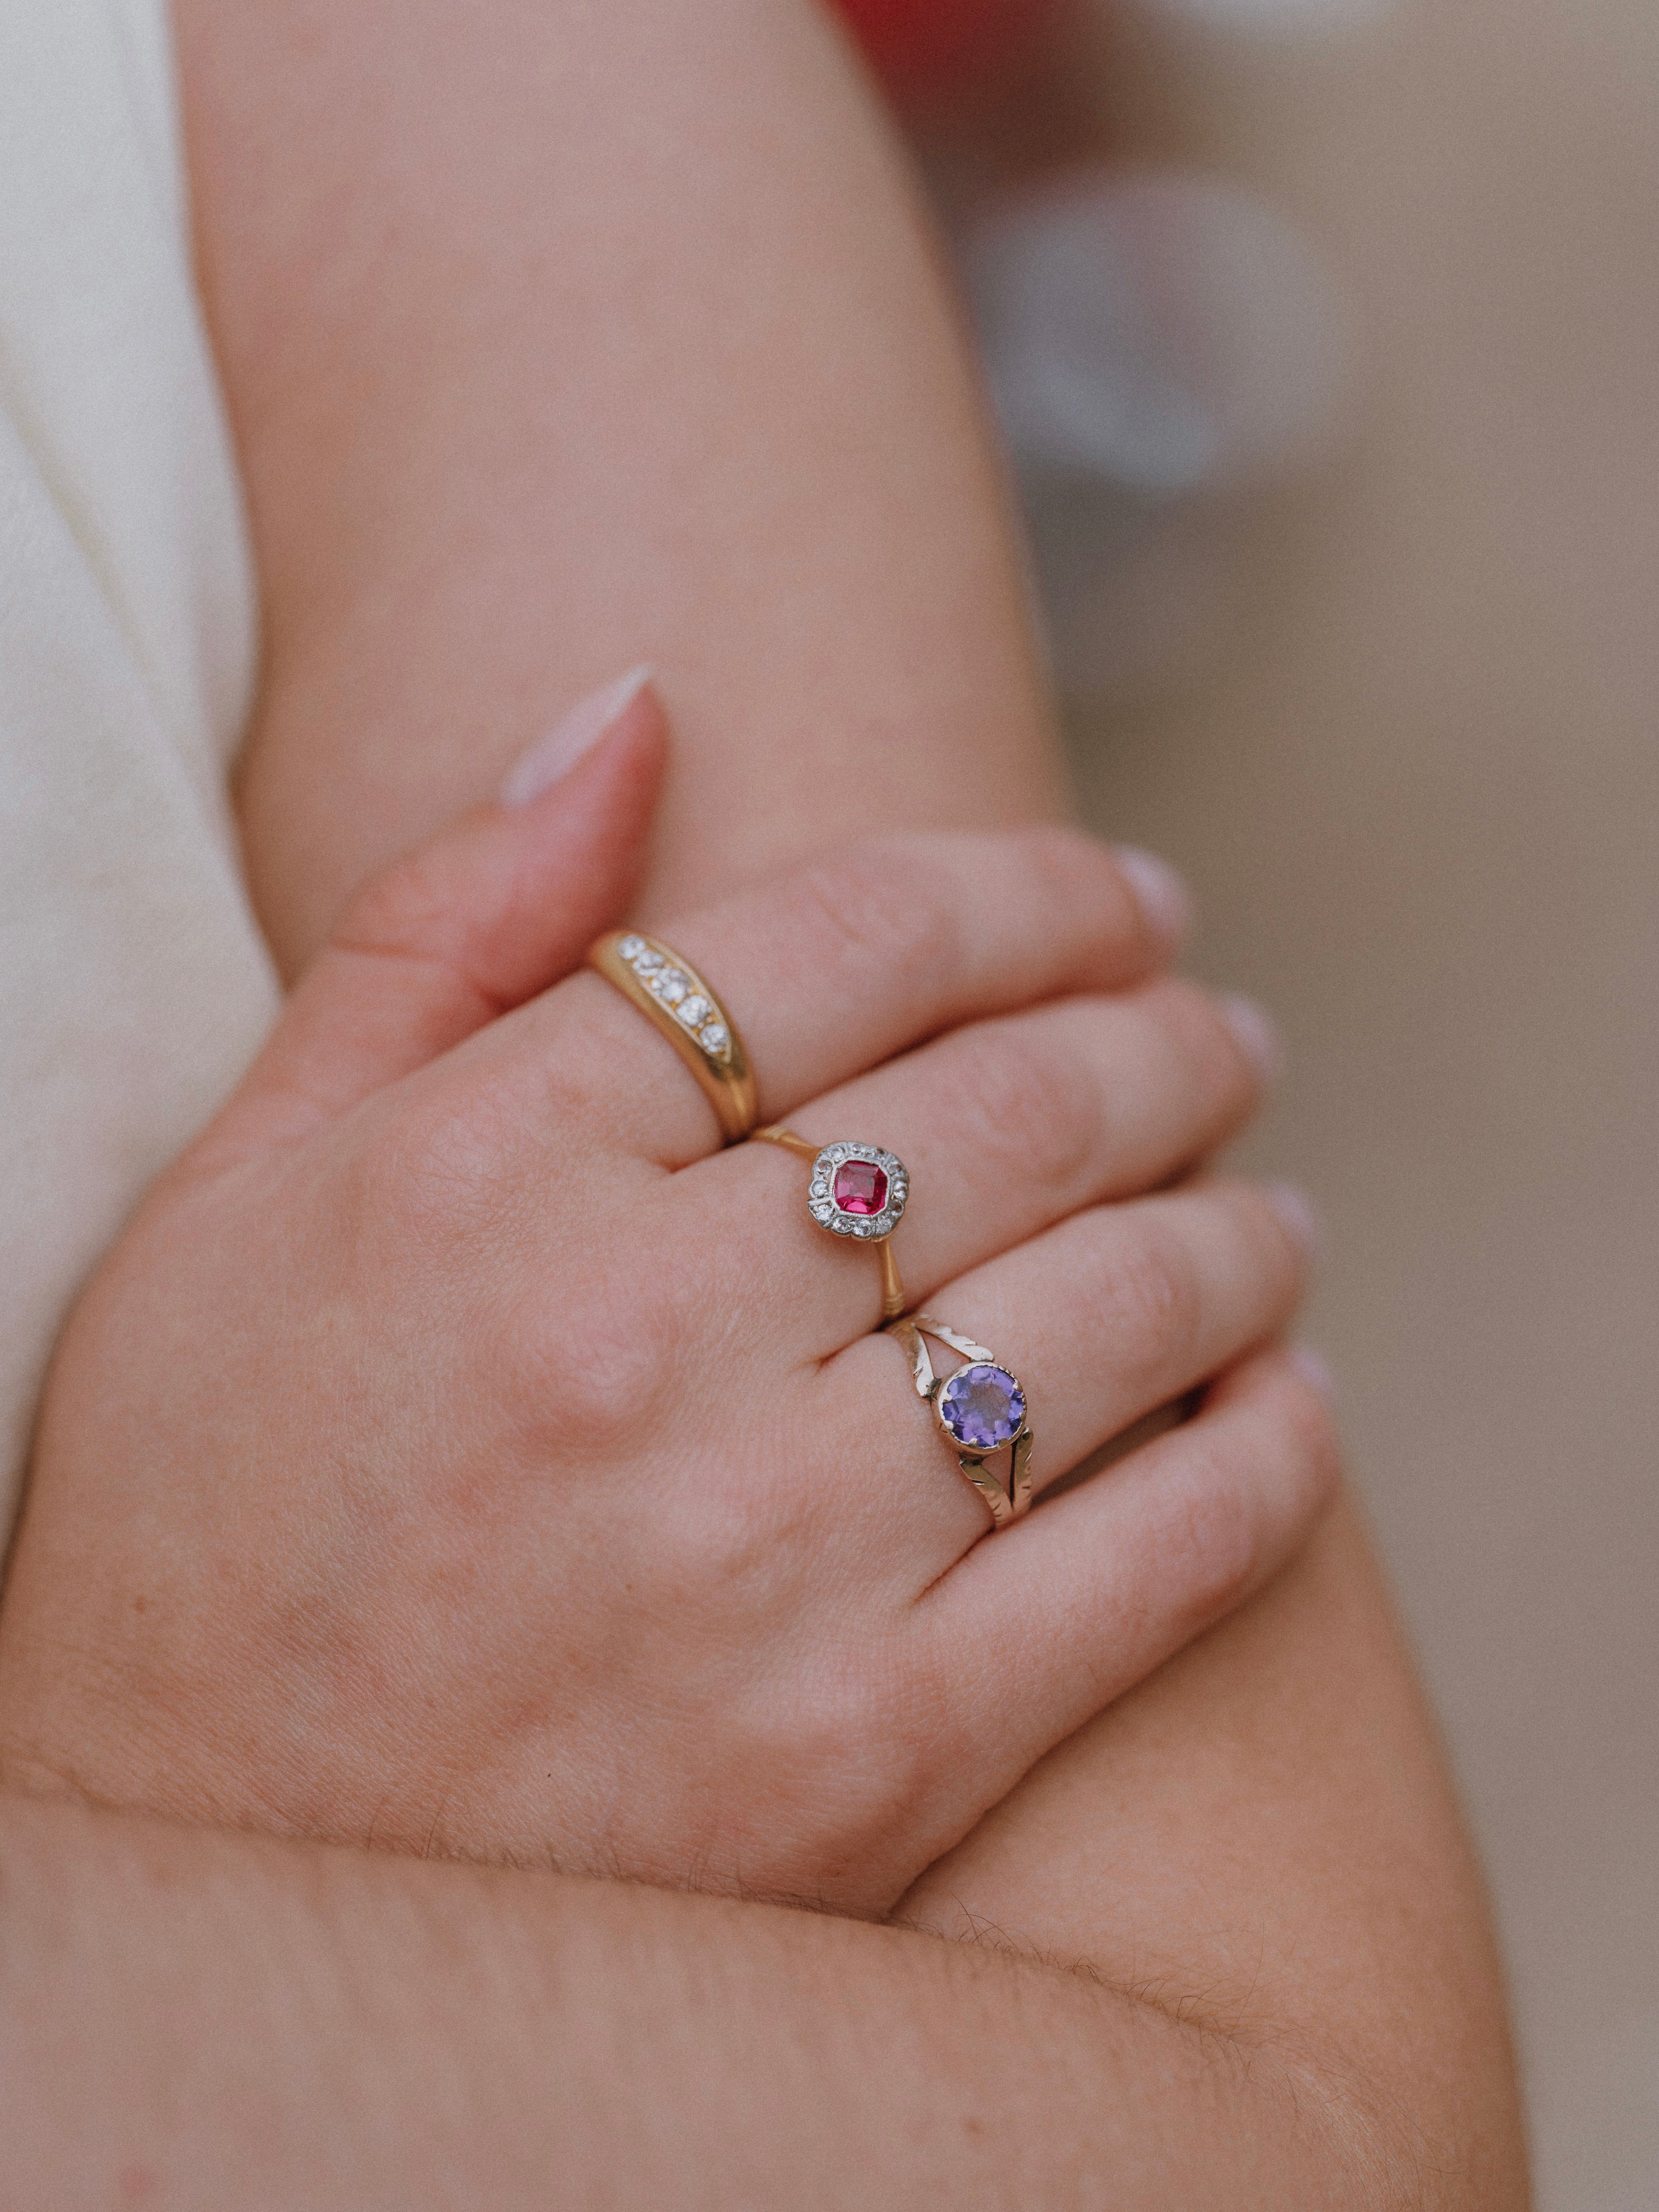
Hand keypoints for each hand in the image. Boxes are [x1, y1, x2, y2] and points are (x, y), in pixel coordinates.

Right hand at [0, 687, 1331, 1914]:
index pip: (848, 940)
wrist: (215, 1902)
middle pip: (1014, 1105)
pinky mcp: (867, 1756)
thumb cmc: (200, 1520)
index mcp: (487, 1170)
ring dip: (1239, 1231)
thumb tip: (632, 707)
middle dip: (1165, 1041)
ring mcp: (765, 1561)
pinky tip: (1289, 1404)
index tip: (1122, 896)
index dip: (1029, 891)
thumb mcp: (239, 1189)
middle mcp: (635, 1342)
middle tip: (1222, 1032)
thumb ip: (436, 929)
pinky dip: (1266, 1463)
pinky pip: (1151, 1562)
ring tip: (1271, 1204)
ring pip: (1117, 1311)